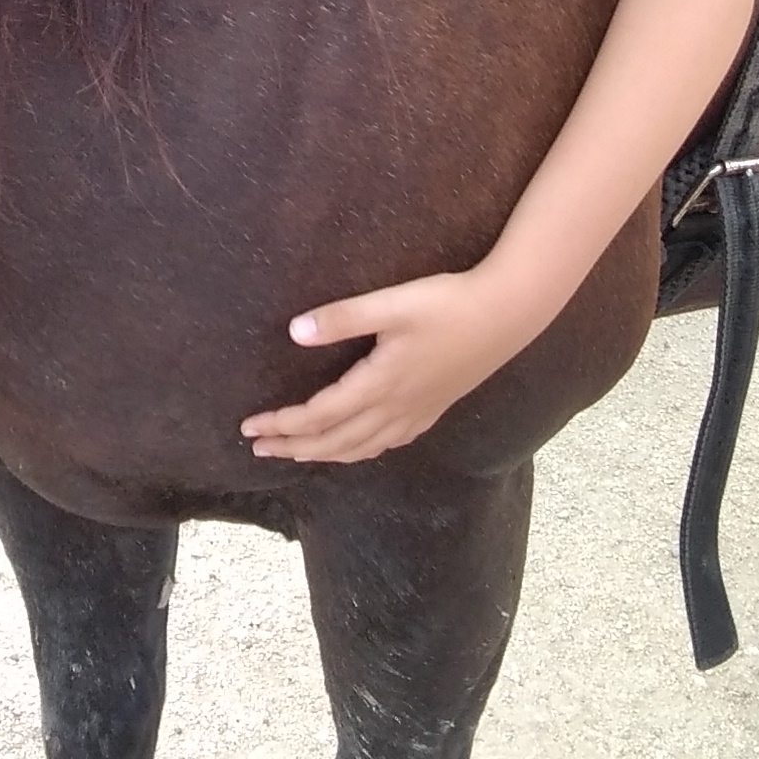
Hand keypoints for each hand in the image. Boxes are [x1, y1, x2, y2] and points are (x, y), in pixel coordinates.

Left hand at [240, 264, 565, 463]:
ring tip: (296, 454)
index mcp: (379, 384)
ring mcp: (417, 412)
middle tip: (259, 449)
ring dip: (324, 453)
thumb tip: (294, 332)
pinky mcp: (434, 408)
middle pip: (334, 441)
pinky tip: (357, 445)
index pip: (319, 415)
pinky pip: (387, 443)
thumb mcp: (391, 305)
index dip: (282, 424)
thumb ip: (342, 318)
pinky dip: (360, 450)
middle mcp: (395, 408)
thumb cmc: (448, 304)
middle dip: (294, 447)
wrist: (508, 313)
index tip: (250, 427)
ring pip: (361, 448)